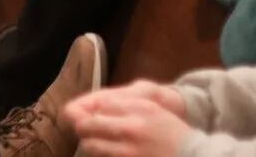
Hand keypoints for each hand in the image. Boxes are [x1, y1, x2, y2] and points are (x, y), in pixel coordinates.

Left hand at [66, 84, 188, 156]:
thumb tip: (96, 107)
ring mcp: (129, 151)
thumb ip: (125, 105)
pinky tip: (110, 152)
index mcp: (140, 108)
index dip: (93, 108)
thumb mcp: (152, 109)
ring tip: (98, 142)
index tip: (94, 113)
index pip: (100, 104)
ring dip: (90, 143)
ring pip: (91, 145)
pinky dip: (102, 155)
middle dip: (84, 126)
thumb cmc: (171, 133)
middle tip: (87, 129)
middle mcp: (132, 128)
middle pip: (88, 124)